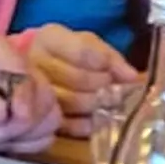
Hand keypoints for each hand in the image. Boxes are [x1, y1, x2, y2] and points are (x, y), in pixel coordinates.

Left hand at [0, 39, 65, 154]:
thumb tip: (1, 113)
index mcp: (1, 53)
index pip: (25, 72)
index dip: (23, 97)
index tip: (7, 118)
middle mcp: (24, 70)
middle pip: (45, 97)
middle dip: (22, 123)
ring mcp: (35, 96)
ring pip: (52, 118)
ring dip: (27, 134)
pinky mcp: (38, 119)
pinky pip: (47, 136)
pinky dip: (29, 144)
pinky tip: (8, 141)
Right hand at [17, 25, 140, 135]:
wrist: (39, 69)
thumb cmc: (69, 53)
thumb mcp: (90, 45)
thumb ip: (111, 57)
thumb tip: (131, 76)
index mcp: (49, 38)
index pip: (80, 50)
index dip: (104, 63)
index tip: (119, 72)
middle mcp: (35, 63)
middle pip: (77, 78)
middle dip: (104, 86)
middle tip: (118, 91)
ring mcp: (33, 91)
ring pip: (71, 101)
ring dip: (97, 105)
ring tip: (109, 104)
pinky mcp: (37, 117)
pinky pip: (64, 124)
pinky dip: (86, 124)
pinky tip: (97, 120)